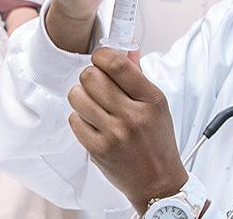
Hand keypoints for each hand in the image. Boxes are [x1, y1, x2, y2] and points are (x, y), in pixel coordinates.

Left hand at [67, 48, 185, 210]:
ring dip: (82, 97)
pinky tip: (93, 123)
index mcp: (151, 100)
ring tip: (93, 105)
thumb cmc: (158, 142)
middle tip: (97, 85)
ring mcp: (113, 134)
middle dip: (90, 76)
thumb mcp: (158, 106)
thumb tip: (126, 49)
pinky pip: (74, 120)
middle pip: (90, 77)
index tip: (100, 59)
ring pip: (77, 96)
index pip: (117, 64)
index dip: (101, 55)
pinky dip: (80, 119)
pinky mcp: (98, 149)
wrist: (158, 183)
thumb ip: (138, 77)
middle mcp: (132, 116)